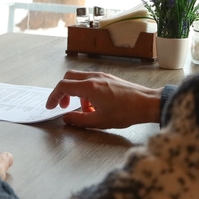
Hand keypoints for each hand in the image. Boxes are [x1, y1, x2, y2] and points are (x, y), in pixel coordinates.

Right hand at [46, 70, 162, 128]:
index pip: (63, 86)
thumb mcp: (99, 121)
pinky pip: (90, 81)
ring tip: (84, 110)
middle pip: (69, 78)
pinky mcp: (109, 78)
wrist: (147, 104)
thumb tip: (67, 118)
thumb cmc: (126, 112)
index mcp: (89, 87)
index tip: (50, 106)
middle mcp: (94, 77)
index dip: (53, 97)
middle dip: (63, 92)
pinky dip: (86, 91)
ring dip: (76, 93)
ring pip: (80, 79)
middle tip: (64, 106)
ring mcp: (102, 76)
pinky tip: (95, 105)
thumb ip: (79, 120)